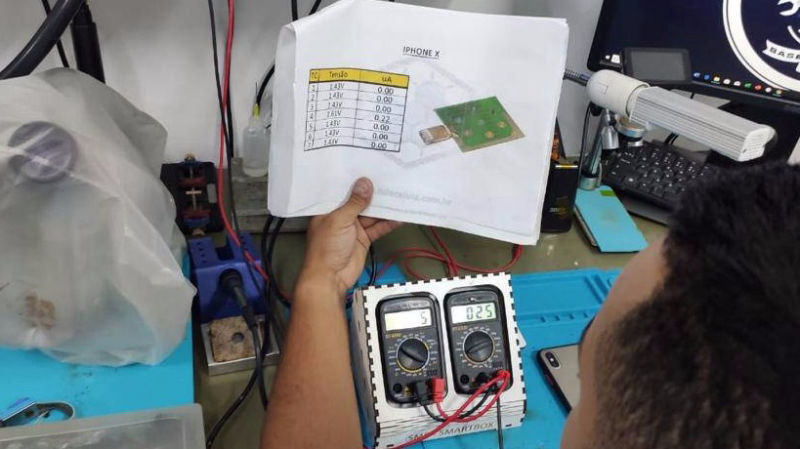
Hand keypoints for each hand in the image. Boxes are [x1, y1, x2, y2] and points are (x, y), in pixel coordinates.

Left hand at [297, 178, 401, 298]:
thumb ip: (354, 203)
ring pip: (371, 214)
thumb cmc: (325, 249)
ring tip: (398, 195)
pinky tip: (399, 217)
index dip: (354, 180)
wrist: (330, 278)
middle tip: (389, 178)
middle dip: (372, 192)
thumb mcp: (339, 220)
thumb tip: (365, 184)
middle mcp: (341, 216)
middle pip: (359, 201)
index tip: (368, 167)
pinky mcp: (363, 238)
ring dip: (384, 208)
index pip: (342, 190)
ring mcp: (353, 227)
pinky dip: (388, 223)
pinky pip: (378, 228)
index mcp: (328, 208)